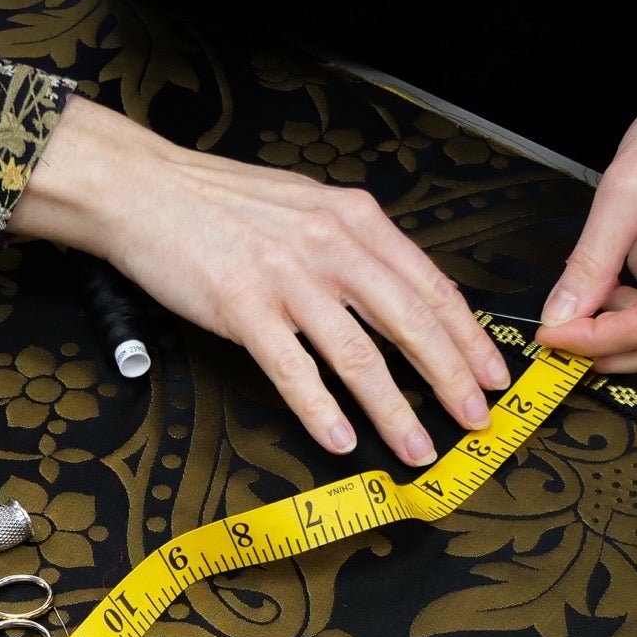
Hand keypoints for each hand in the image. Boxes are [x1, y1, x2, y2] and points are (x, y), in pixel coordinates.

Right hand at [9, 96, 508, 465]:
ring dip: (395, 411)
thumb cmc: (223, 201)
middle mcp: (330, 246)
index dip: (468, 337)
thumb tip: (402, 292)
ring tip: (417, 448)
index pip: (430, 286)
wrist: (144, 188)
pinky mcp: (242, 308)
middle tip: (475, 421)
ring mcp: (286, 278)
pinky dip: (320, 412)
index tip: (492, 375)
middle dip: (451, 380)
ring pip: (359, 356)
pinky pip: (293, 371)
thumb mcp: (309, 205)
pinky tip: (341, 441)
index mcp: (354, 219)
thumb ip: (357, 245)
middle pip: (410, 324)